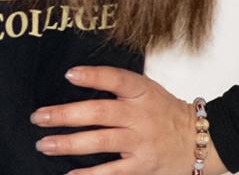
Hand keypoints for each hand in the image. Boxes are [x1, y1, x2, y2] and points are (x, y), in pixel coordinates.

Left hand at [31, 65, 226, 174]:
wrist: (199, 139)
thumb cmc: (165, 110)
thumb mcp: (146, 89)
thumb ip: (118, 85)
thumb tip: (77, 79)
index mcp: (141, 91)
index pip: (115, 79)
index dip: (93, 76)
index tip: (69, 74)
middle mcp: (139, 116)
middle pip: (99, 113)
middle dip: (65, 115)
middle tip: (39, 117)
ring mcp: (140, 142)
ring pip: (100, 142)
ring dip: (68, 143)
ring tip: (45, 144)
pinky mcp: (141, 166)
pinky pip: (111, 172)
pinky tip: (68, 174)